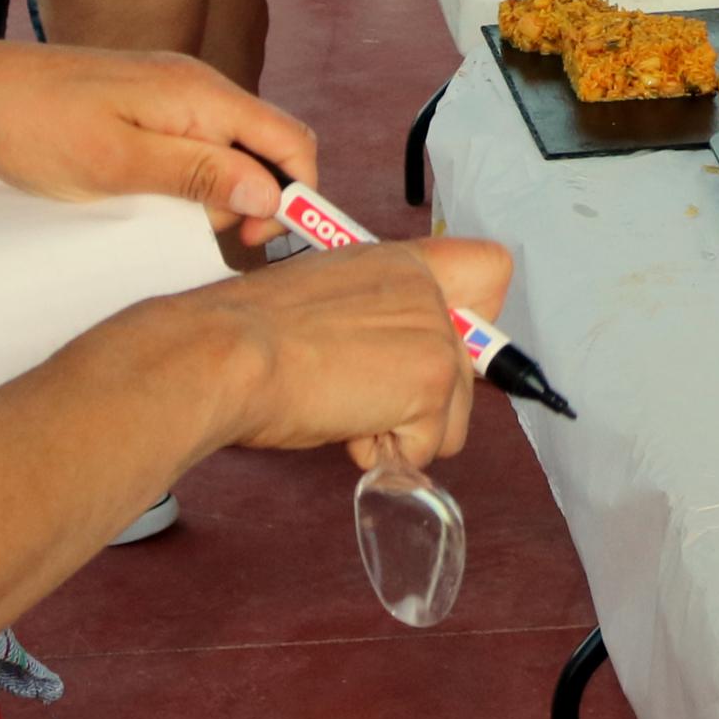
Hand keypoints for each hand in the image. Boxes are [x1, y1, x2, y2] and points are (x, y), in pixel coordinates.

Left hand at [0, 38, 322, 229]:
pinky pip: (195, 148)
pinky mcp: (142, 110)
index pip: (288, 139)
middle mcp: (194, 88)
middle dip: (259, 199)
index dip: (297, 193)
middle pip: (264, 146)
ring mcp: (168, 97)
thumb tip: (270, 192)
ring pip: (230, 151)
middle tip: (215, 244)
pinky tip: (160, 208)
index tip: (263, 243)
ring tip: (181, 229)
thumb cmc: (32, 126)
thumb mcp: (116, 163)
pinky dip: (194, 182)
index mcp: (199, 93)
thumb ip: (198, 174)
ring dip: (223, 194)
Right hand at [200, 236, 514, 476]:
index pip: (488, 269)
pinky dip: (385, 453)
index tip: (439, 348)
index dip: (478, 317)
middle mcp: (428, 291)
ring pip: (453, 417)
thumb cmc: (249, 335)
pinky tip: (344, 424)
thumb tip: (385, 361)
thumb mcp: (323, 302)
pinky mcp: (433, 381)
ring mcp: (437, 335)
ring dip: (398, 431)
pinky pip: (426, 447)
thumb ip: (371, 317)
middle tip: (355, 394)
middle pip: (468, 369)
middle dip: (415, 403)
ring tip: (342, 408)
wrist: (229, 353)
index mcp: (400, 264)